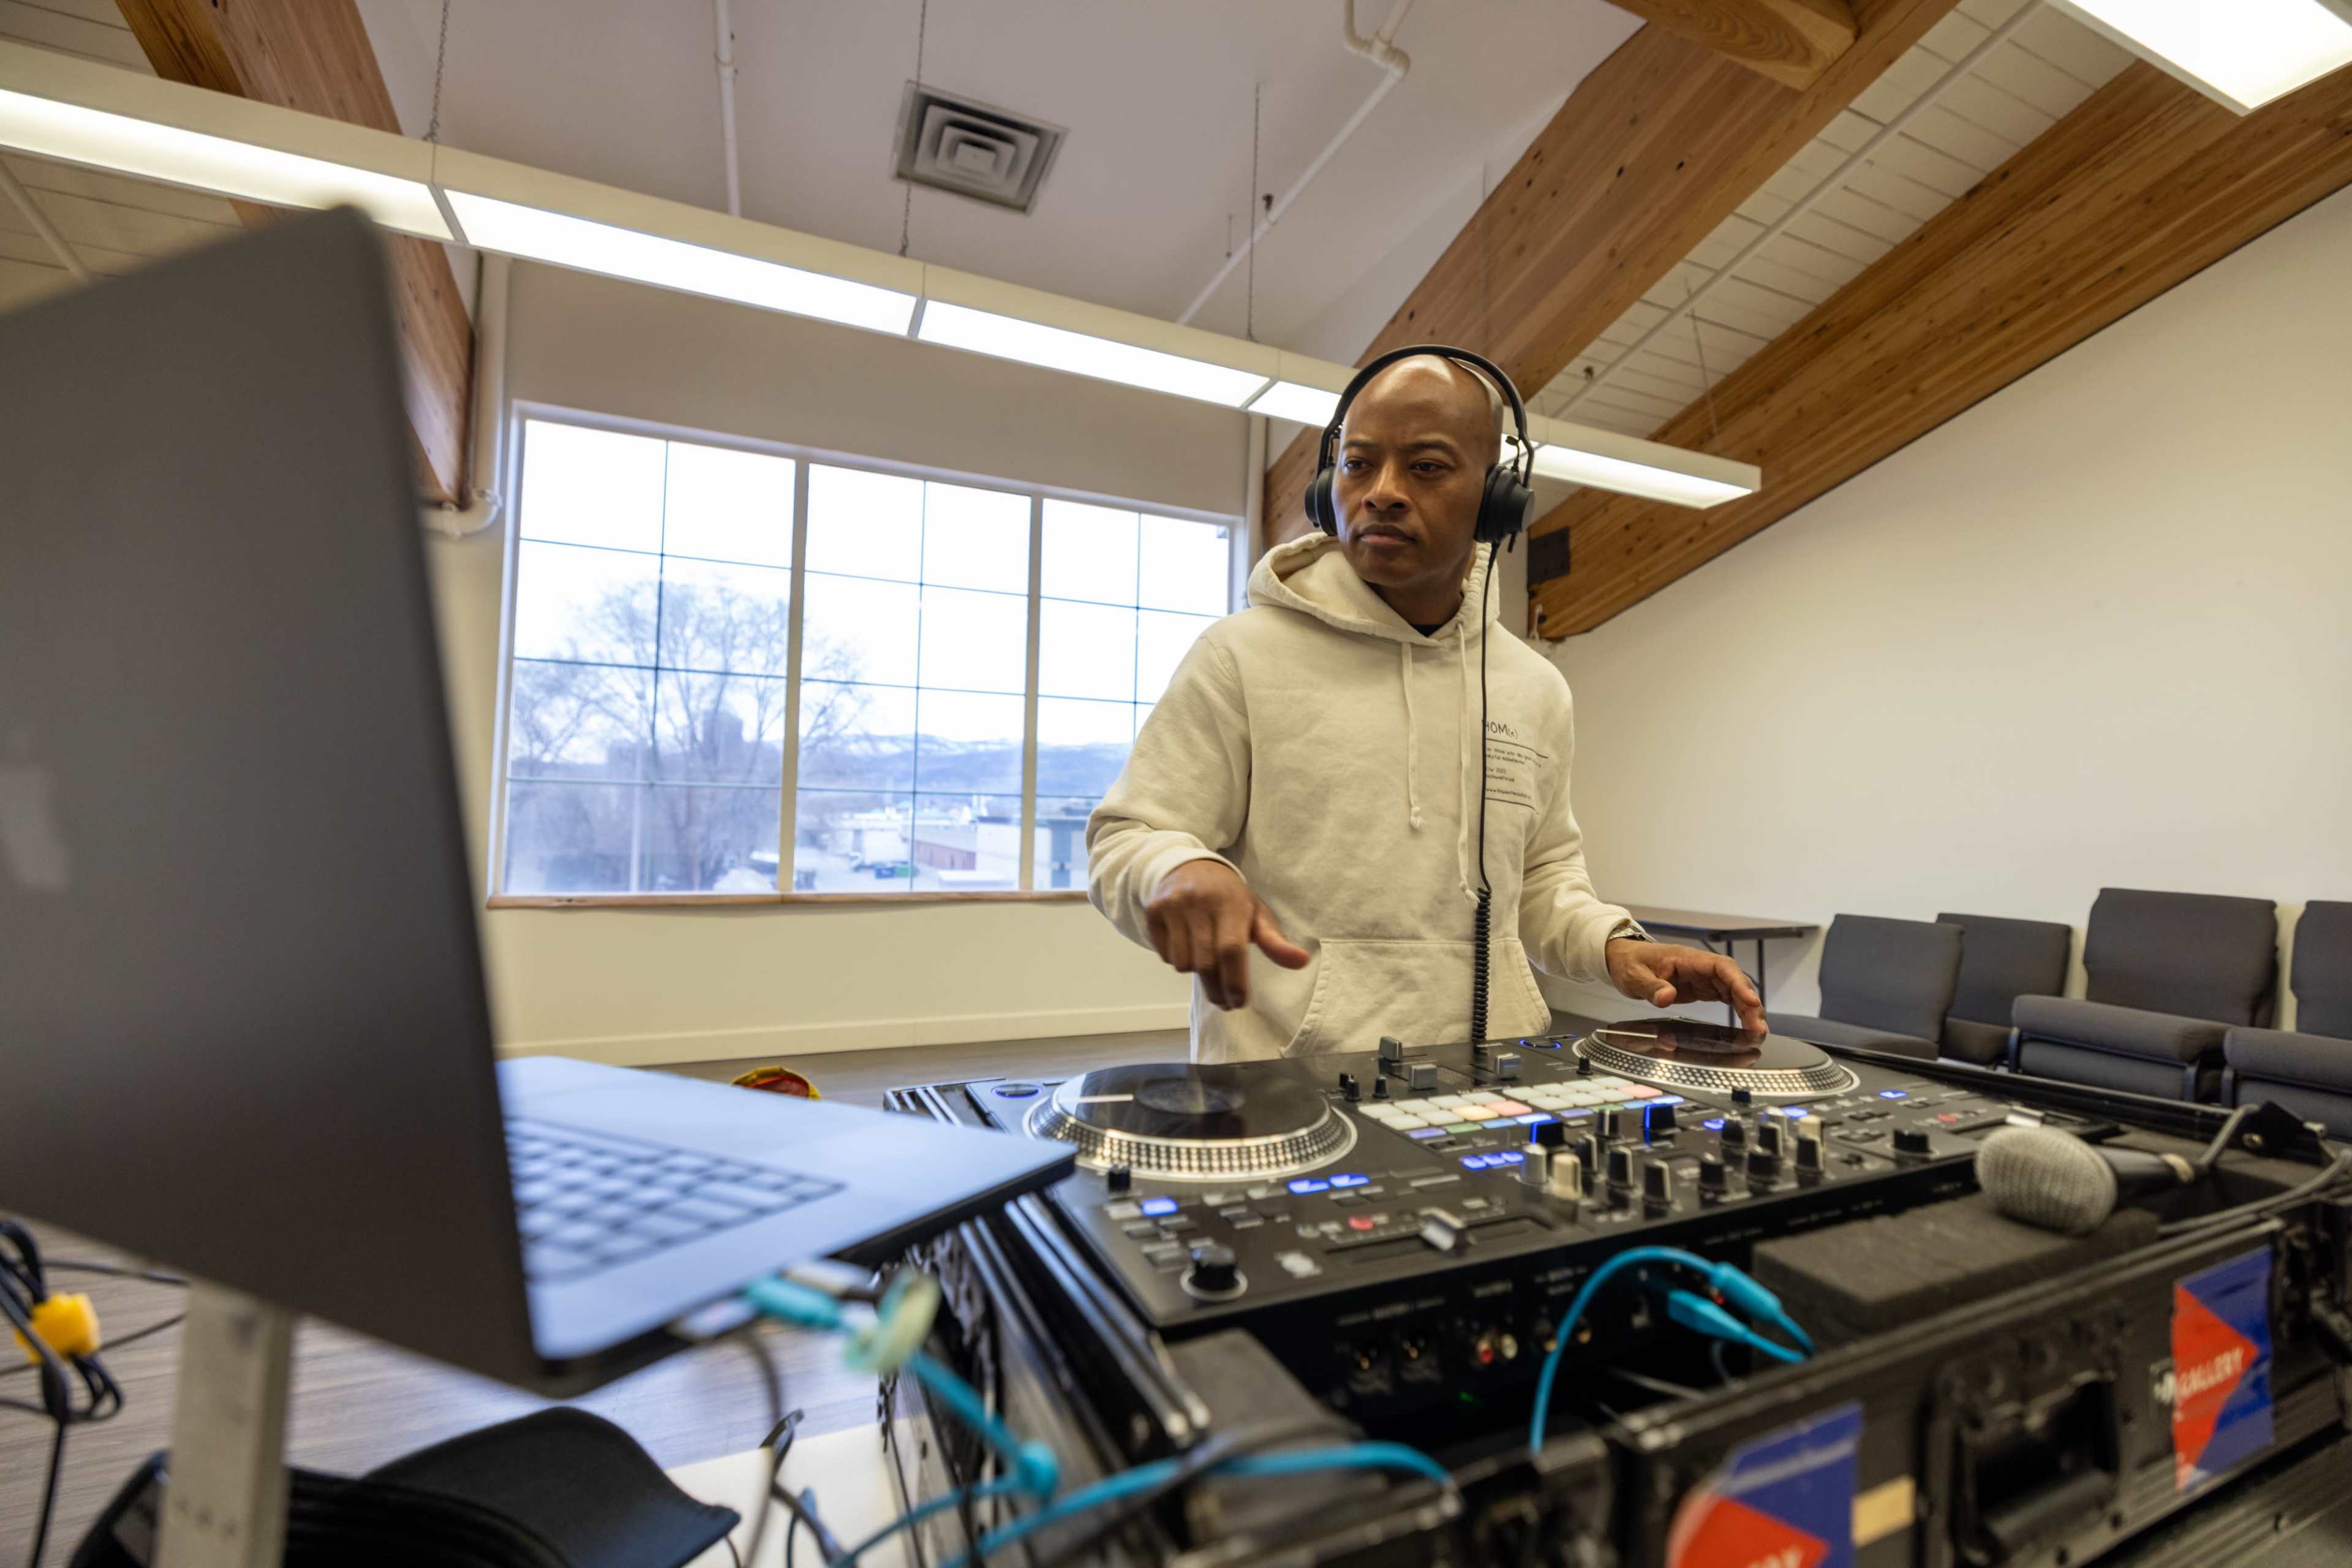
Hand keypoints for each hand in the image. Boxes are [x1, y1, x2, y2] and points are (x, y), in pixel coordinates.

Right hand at [1143, 861, 1310, 1009]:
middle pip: (1205, 963)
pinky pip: (1164, 954)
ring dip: (1196, 972)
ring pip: (1182, 963)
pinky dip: (1177, 958)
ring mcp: (1172, 905)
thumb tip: (1302, 962)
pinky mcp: (1153, 911)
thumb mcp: (1255, 913)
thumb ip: (1275, 941)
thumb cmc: (1228, 897)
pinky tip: (1186, 945)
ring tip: (1206, 960)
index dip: (1235, 981)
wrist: (1188, 866)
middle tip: (1226, 1003)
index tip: (1240, 1003)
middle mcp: (1199, 901)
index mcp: (1230, 902)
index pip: (1231, 950)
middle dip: (1217, 990)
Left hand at [1607, 939, 1764, 1032]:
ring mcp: (1703, 977)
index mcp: (1687, 959)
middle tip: (1759, 1026)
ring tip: (1758, 1030)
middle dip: (1750, 1002)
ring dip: (1748, 1008)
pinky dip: (1738, 1010)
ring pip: (1734, 990)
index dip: (1738, 983)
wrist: (1623, 959)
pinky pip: (1726, 996)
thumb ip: (1650, 987)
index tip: (1751, 1001)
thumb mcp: (1634, 976)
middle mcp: (1700, 966)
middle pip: (1734, 980)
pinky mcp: (1701, 988)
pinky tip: (1747, 1024)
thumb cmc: (1629, 962)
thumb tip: (1666, 998)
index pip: (1721, 967)